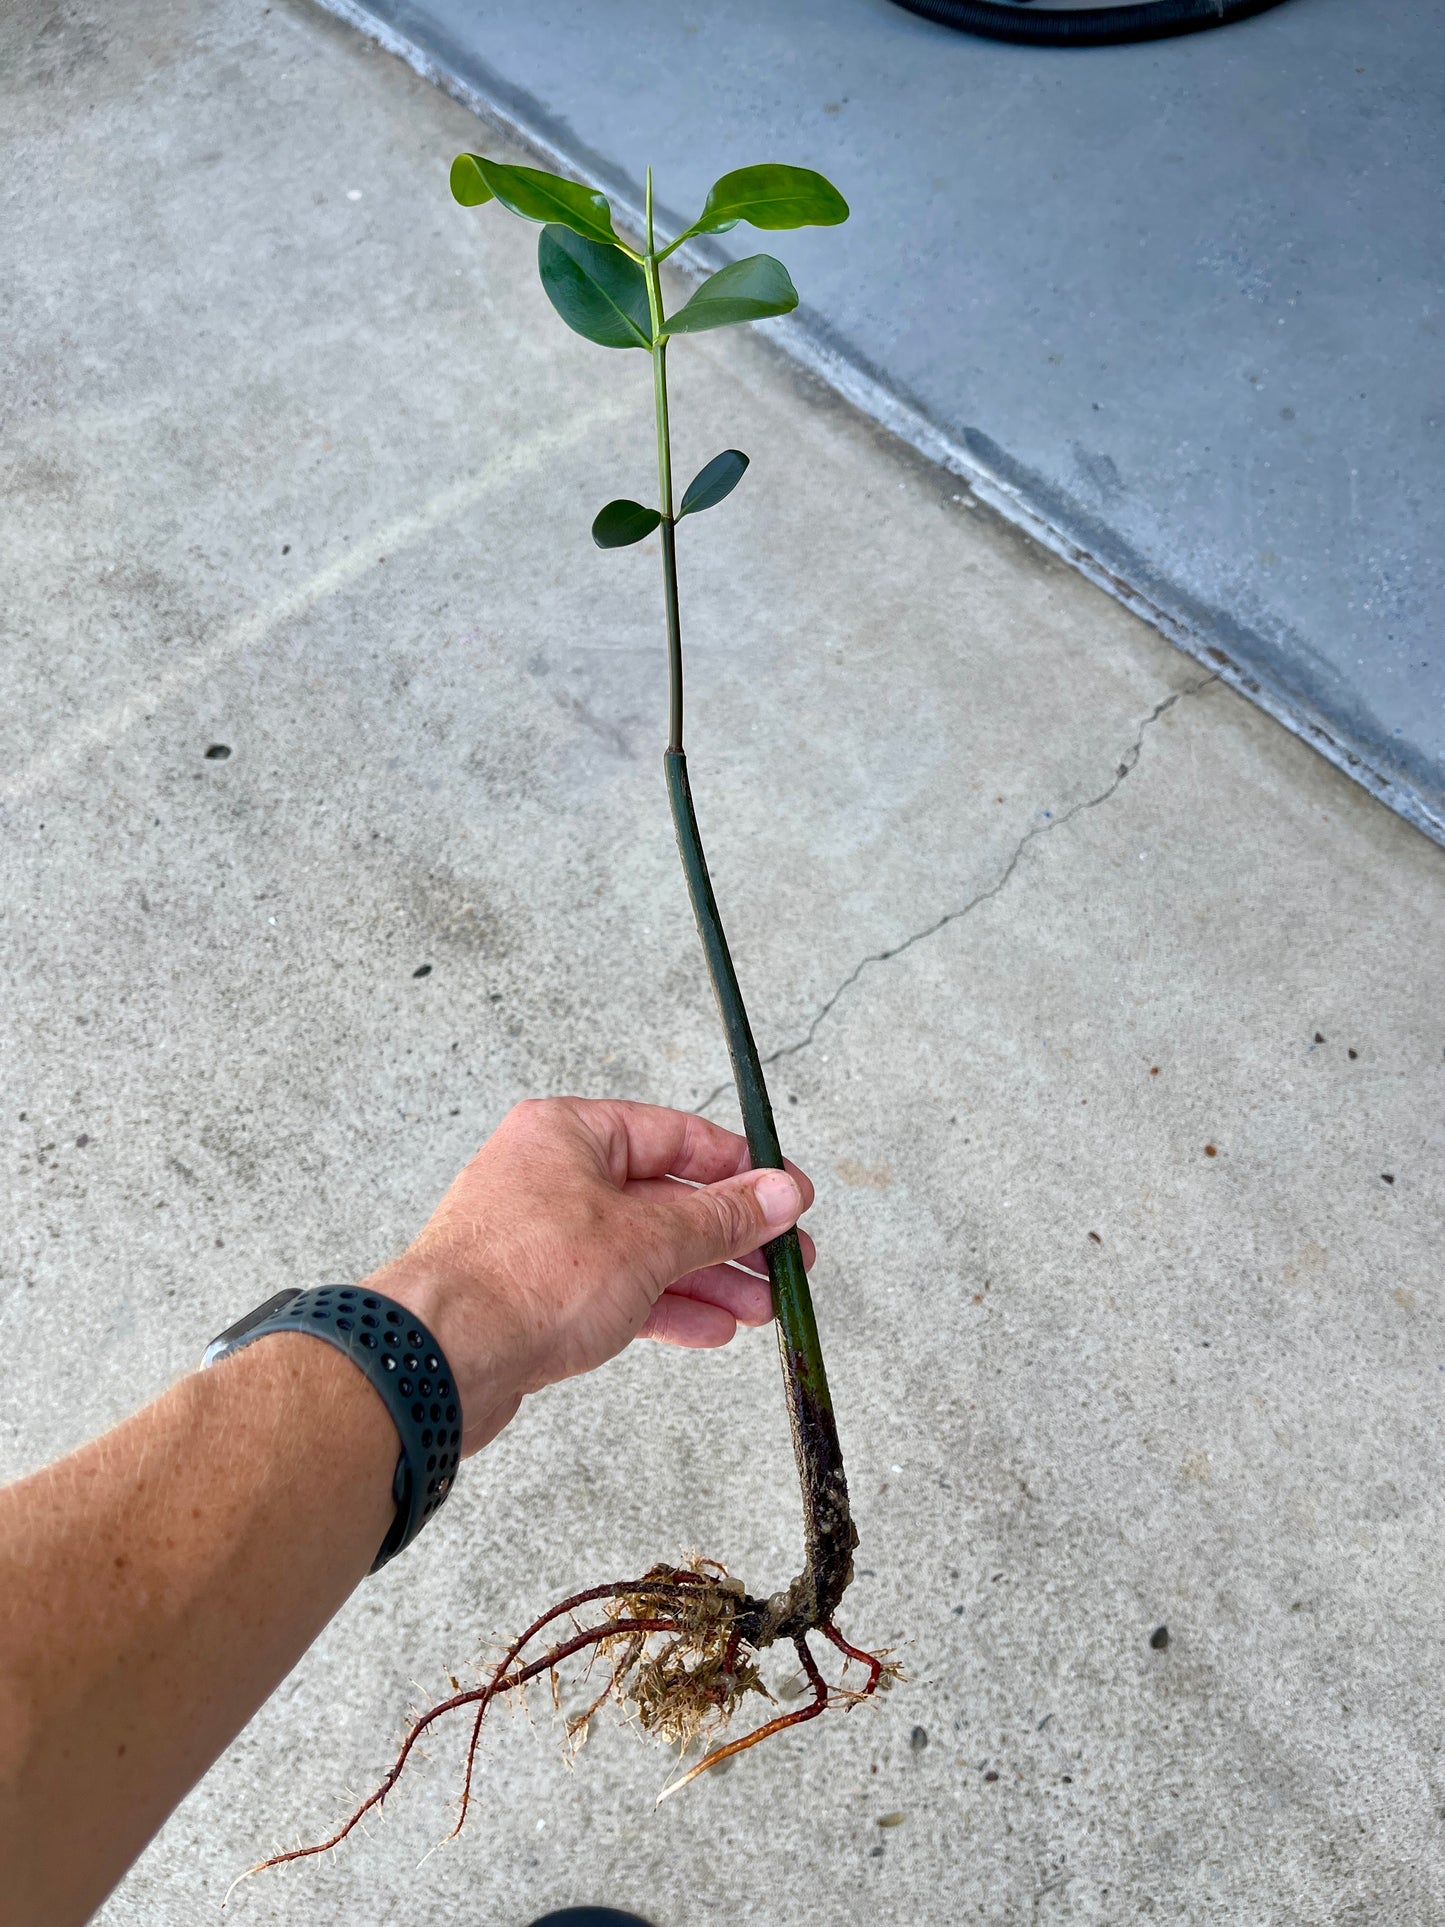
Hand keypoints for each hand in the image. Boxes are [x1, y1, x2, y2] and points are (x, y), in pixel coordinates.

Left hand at [371, 1097, 814, 1454]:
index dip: (740, 1168)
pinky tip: (710, 1329)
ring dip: (706, 1279)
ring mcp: (540, 1237)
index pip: (675, 1136)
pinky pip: (614, 1291)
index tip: (788, 1195)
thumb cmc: (522, 1279)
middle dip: (730, 1236)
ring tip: (762, 1309)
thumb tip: (779, 1194)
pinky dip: (664, 1308)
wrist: (439, 1358)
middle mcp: (551, 1176)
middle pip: (662, 1198)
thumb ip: (719, 1220)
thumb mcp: (647, 1240)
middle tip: (786, 1261)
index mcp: (568, 1133)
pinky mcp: (533, 1295)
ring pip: (642, 1250)